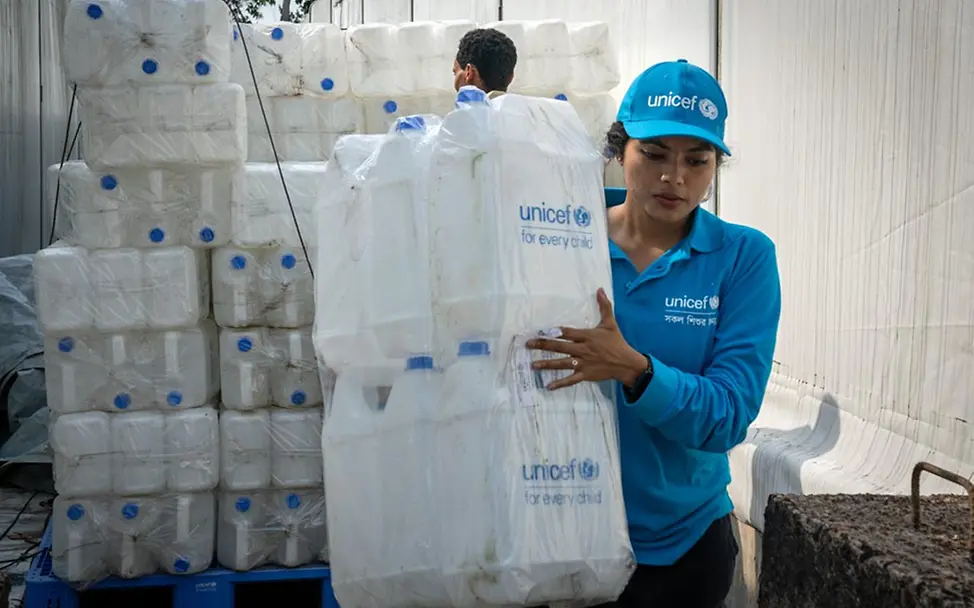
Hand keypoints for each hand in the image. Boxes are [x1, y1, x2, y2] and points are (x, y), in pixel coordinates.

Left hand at [526, 288, 648, 389]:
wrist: (626, 363)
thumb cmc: (617, 342)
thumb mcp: (610, 323)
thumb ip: (604, 306)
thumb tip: (600, 289)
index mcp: (586, 336)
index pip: (566, 333)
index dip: (553, 332)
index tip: (539, 331)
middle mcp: (582, 349)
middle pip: (559, 347)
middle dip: (543, 345)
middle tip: (528, 344)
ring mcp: (582, 363)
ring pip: (561, 363)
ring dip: (547, 364)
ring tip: (533, 365)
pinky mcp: (585, 374)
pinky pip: (570, 379)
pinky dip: (560, 383)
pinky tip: (548, 386)